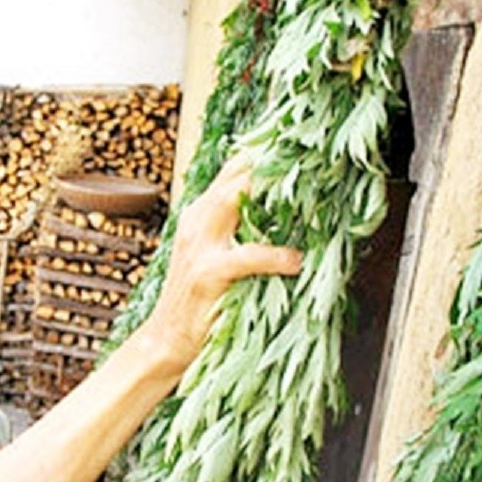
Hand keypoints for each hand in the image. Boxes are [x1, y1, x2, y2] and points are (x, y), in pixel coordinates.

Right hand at [145, 153, 301, 367]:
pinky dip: (275, 256)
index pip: (234, 167)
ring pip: (235, 197)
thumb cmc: (201, 300)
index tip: (303, 142)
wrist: (167, 339)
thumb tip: (286, 216)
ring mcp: (199, 244)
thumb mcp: (216, 254)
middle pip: (236, 171)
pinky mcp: (208, 272)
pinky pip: (247, 256)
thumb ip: (240, 231)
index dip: (266, 151)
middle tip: (314, 154)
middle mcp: (197, 219)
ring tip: (312, 192)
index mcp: (201, 212)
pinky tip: (296, 260)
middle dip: (274, 159)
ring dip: (274, 192)